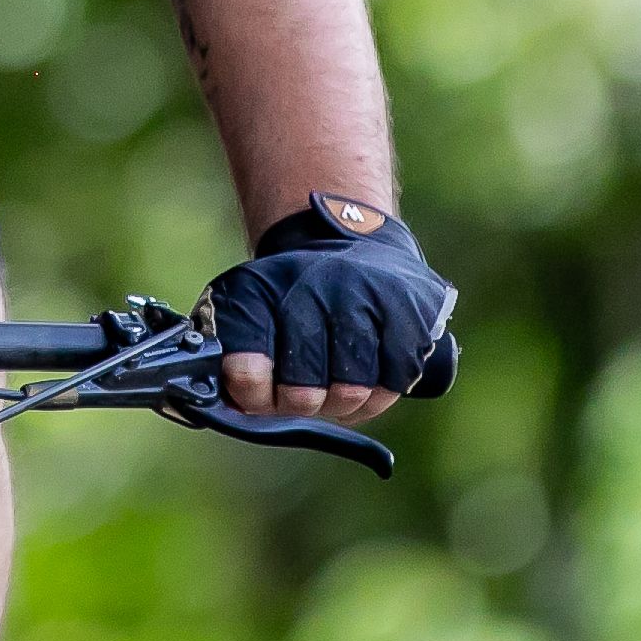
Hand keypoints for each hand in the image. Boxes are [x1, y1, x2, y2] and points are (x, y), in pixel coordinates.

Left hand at [208, 198, 456, 424]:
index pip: (247, 367)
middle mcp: (316, 290)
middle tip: (300, 392)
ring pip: (351, 392)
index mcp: (264, 292)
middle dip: (298, 403)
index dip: (251, 393)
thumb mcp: (245, 300)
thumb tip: (232, 403)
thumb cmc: (295, 287)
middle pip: (303, 392)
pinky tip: (367, 380)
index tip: (255, 392)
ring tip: (334, 385)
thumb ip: (229, 348)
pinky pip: (393, 383)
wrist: (356, 237)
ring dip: (341, 402)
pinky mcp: (411, 313)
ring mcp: (368, 300)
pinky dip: (379, 393)